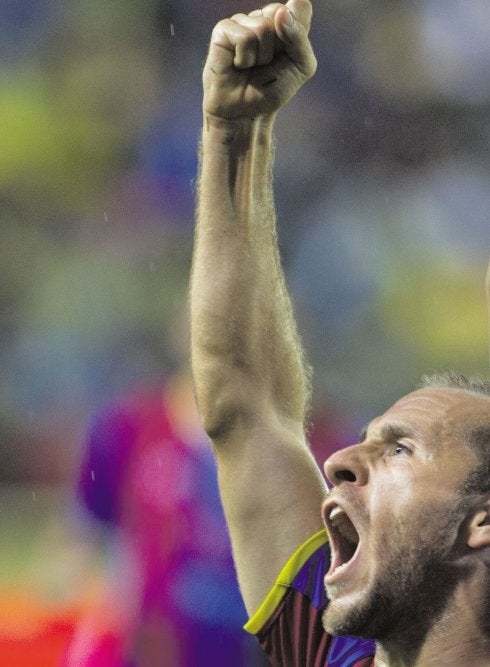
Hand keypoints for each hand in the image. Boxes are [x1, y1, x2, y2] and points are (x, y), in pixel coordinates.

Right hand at [203, 1, 316, 119]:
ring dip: (261, 56)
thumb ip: (301, 37)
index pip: (300, 7)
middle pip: (279, 12)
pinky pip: (244, 37)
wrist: (246, 112)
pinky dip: (245, 58)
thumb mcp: (302, 66)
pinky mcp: (223, 30)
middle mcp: (262, 16)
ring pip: (262, 27)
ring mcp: (242, 21)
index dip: (296, 33)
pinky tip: (238, 65)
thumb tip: (282, 12)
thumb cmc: (272, 89)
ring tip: (251, 67)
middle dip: (278, 46)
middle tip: (267, 63)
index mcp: (284, 20)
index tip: (287, 54)